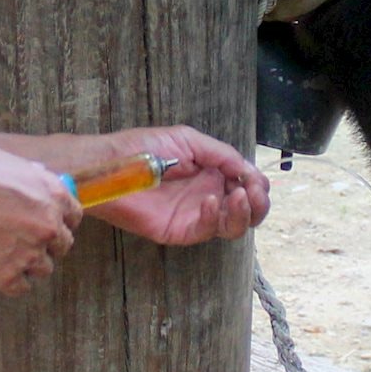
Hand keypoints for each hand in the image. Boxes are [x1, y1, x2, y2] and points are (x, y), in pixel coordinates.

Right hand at [0, 142, 79, 292]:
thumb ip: (26, 173)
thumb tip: (36, 176)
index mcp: (51, 195)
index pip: (73, 216)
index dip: (58, 219)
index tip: (45, 222)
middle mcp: (47, 226)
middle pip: (62, 245)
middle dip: (44, 242)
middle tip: (20, 238)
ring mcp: (28, 255)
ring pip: (42, 268)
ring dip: (26, 262)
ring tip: (0, 251)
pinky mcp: (7, 278)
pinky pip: (20, 286)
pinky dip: (9, 279)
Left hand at [85, 126, 268, 245]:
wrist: (111, 165)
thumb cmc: (142, 148)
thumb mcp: (188, 140)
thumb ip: (220, 154)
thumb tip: (248, 169)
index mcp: (212, 173)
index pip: (247, 185)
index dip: (257, 183)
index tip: (254, 177)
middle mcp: (208, 195)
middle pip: (248, 210)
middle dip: (259, 202)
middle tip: (253, 192)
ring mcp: (195, 214)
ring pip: (234, 225)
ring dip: (244, 213)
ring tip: (238, 196)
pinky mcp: (180, 230)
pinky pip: (207, 230)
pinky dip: (216, 217)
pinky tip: (211, 200)